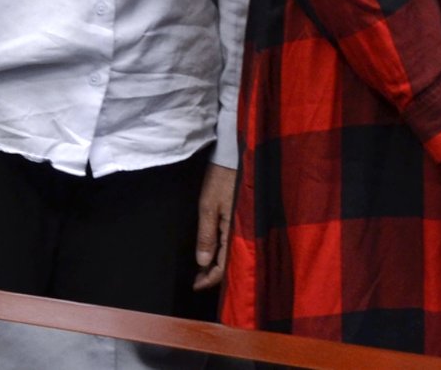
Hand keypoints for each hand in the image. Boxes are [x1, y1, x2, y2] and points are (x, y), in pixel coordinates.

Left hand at [193, 163, 236, 290]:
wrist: (236, 155)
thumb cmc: (222, 178)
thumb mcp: (209, 206)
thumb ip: (207, 235)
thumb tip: (202, 263)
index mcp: (236, 232)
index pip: (224, 266)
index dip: (209, 279)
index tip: (194, 286)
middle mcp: (244, 232)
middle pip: (230, 262)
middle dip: (213, 274)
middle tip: (196, 279)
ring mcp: (245, 224)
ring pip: (232, 252)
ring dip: (218, 262)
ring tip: (203, 268)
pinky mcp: (244, 216)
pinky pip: (234, 241)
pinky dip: (223, 250)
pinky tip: (214, 250)